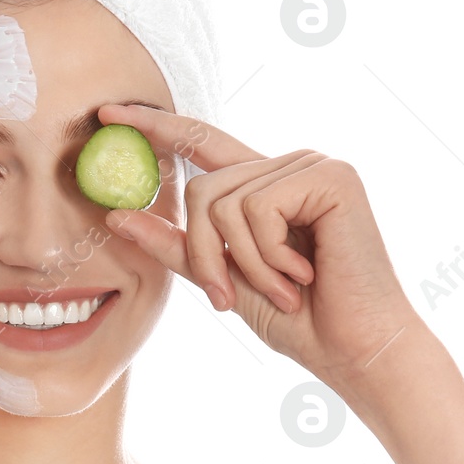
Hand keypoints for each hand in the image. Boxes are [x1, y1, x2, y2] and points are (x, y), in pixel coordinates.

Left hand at [96, 103, 417, 388]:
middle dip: (206, 254)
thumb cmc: (301, 321)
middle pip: (201, 188)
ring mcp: (313, 166)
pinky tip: (305, 274)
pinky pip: (257, 208)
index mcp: (266, 185)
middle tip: (229, 299)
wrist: (357, 350)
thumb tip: (117, 214)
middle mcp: (290, 166)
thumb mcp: (224, 279)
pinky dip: (269, 255)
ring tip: (285, 288)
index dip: (156, 126)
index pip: (202, 144)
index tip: (106, 113)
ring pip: (223, 200)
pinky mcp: (331, 177)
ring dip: (244, 263)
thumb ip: (179, 246)